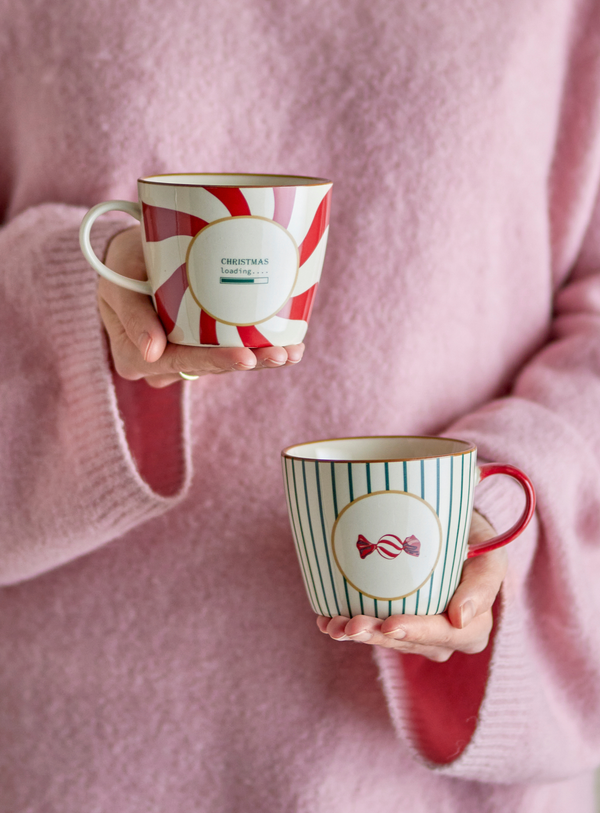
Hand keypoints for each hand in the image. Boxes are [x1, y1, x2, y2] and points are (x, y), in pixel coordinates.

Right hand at [97, 226, 304, 387]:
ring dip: (261, 358)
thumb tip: (151, 353)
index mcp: (135, 357)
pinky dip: (259, 347)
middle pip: (210, 367)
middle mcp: (161, 365)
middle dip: (249, 362)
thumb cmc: (122, 264)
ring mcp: (184, 356)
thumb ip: (133, 315)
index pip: (180, 362)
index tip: (245, 357)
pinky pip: (231, 349)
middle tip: (280, 354)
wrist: (131, 256)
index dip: (214, 362)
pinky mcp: (203, 344)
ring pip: (225, 362)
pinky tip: (290, 347)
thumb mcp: (118, 282)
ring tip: (292, 352)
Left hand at [316, 511, 505, 661]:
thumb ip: (483, 583)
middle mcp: (444, 637)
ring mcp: (417, 633)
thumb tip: (460, 618)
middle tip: (350, 626)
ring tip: (332, 625)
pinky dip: (347, 625)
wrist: (452, 530)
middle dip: (377, 635)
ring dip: (358, 633)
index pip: (444, 634)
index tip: (390, 624)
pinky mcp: (394, 623)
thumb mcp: (489, 555)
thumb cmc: (475, 539)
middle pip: (408, 641)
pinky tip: (326, 620)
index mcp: (473, 627)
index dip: (416, 631)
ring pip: (386, 638)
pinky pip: (373, 628)